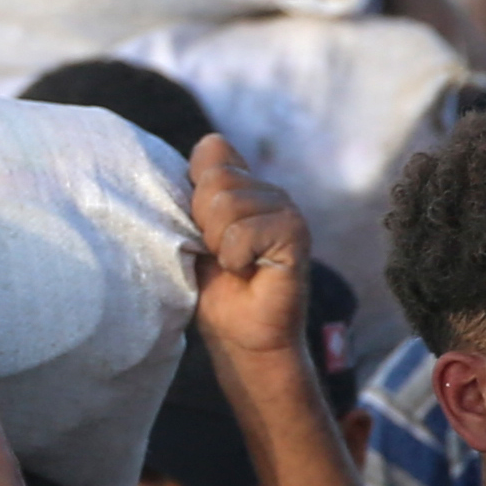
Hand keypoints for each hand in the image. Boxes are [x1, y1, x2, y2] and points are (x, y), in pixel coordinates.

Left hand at [182, 136, 317, 368]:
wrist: (239, 336)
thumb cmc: (212, 288)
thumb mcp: (189, 233)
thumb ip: (190, 193)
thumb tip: (190, 157)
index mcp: (243, 183)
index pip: (212, 149)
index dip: (194, 187)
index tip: (197, 226)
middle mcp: (267, 190)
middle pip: (215, 178)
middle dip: (201, 221)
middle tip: (215, 252)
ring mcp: (286, 209)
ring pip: (227, 203)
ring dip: (217, 243)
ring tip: (231, 263)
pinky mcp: (296, 234)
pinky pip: (245, 231)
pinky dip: (234, 257)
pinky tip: (245, 271)